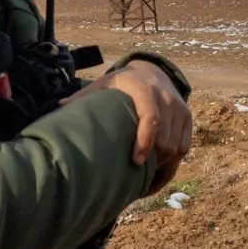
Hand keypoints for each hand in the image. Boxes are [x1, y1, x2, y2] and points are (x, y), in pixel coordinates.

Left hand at [62, 60, 192, 187]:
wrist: (152, 70)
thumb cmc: (123, 83)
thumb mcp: (104, 84)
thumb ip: (84, 95)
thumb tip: (59, 104)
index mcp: (145, 91)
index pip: (151, 119)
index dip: (145, 142)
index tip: (136, 162)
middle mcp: (166, 99)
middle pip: (165, 139)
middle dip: (152, 161)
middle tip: (134, 176)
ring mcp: (180, 109)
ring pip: (176, 147)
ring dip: (162, 165)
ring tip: (144, 177)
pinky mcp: (188, 117)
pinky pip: (184, 147)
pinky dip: (173, 163)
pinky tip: (158, 172)